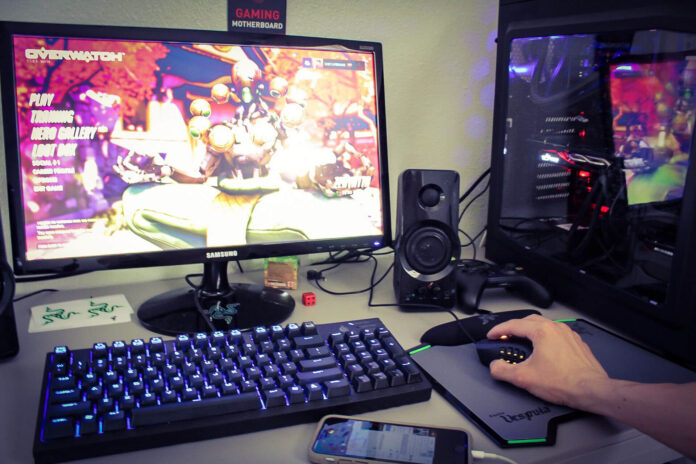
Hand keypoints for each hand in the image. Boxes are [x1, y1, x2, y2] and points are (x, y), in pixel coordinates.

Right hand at [486, 315, 608, 408]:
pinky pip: (556, 335)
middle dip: (514, 328)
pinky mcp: (577, 344)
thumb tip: (495, 366)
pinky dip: (545, 339)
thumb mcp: (524, 378)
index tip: (492, 335)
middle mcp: (556, 329)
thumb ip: (503, 370)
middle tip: (505, 338)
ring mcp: (568, 335)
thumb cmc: (565, 382)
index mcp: (542, 331)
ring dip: (530, 332)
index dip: (498, 330)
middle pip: (529, 321)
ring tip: (523, 345)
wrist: (592, 390)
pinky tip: (543, 352)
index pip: (513, 325)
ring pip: (544, 326)